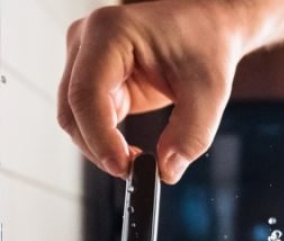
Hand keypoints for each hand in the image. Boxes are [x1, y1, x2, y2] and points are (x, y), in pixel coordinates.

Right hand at [57, 1, 249, 183]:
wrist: (208, 27)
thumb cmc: (206, 42)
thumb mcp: (210, 90)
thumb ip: (192, 134)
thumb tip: (167, 170)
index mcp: (110, 32)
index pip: (87, 93)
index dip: (99, 136)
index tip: (123, 166)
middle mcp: (87, 42)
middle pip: (72, 110)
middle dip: (99, 147)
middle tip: (133, 171)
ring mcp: (86, 60)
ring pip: (75, 119)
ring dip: (100, 147)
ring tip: (137, 160)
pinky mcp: (94, 79)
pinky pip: (89, 119)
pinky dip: (106, 141)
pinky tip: (131, 150)